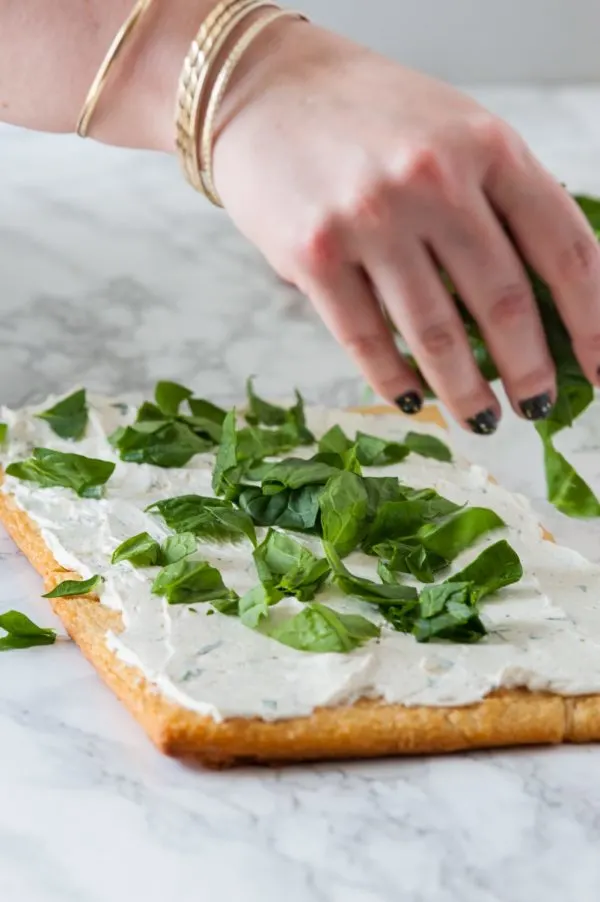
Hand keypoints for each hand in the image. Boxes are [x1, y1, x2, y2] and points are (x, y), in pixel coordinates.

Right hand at [213, 21, 599, 432]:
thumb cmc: (370, 116)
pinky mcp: (314, 254)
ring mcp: (371, 218)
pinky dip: (394, 380)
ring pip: (436, 334)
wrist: (268, 88)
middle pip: (504, 302)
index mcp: (488, 146)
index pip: (564, 250)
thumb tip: (544, 299)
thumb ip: (500, 199)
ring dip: (464, 391)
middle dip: (530, 371)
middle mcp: (434, 181)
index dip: (592, 321)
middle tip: (538, 407)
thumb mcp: (456, 131)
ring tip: (479, 419)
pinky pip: (366, 339)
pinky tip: (412, 398)